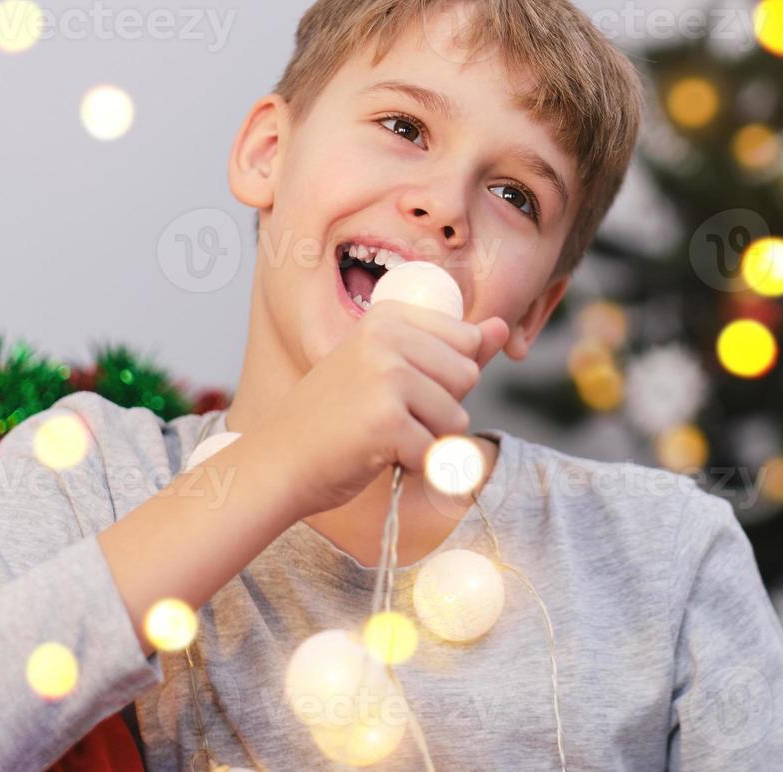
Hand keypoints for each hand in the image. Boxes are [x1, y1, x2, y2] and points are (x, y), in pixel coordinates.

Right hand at [264, 299, 509, 518]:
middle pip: (467, 377)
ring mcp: (386, 376)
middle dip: (441, 410)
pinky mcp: (387, 420)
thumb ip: (451, 350)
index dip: (444, 377)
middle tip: (389, 417)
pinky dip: (415, 466)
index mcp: (388, 316)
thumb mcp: (391, 371)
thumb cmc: (336, 419)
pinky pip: (436, 452)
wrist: (278, 462)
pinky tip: (377, 457)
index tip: (400, 388)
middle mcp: (386, 337)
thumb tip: (504, 327)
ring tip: (382, 436)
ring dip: (429, 441)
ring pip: (457, 418)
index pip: (466, 340)